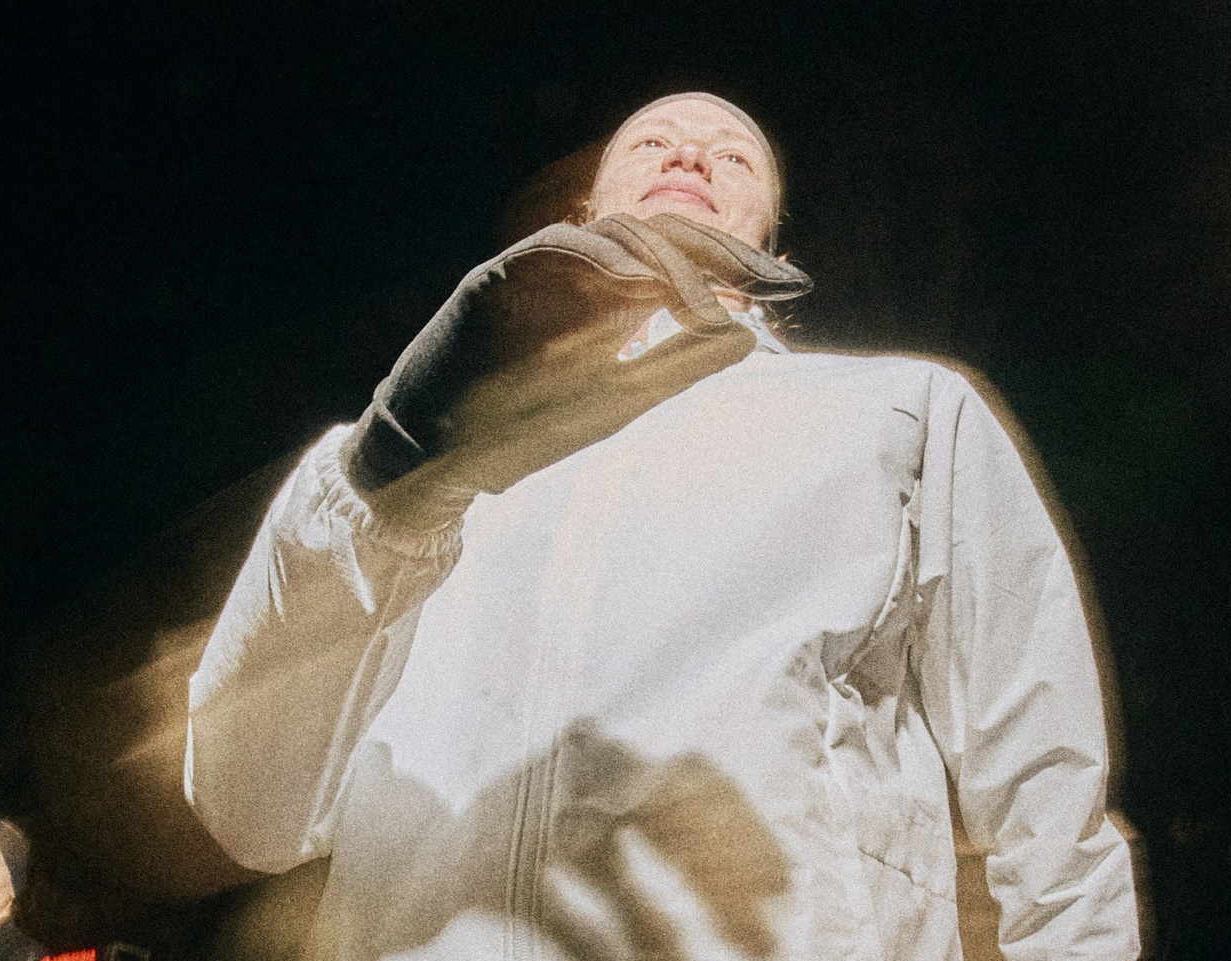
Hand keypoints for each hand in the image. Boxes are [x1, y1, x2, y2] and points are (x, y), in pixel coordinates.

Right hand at [346, 216, 810, 493]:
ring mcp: (537, 273)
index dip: (740, 265)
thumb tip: (747, 334)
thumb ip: (676, 366)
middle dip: (722, 251)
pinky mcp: (495, 281)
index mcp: (611, 300)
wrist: (438, 457)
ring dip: (669, 259)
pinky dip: (600, 260)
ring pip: (612, 234)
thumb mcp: (619, 399)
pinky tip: (643, 286)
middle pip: (660, 233)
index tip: (792, 289)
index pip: (685, 259)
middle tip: (774, 278)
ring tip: (707, 302)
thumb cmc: (525, 429)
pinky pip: (552, 250)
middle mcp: (580, 276)